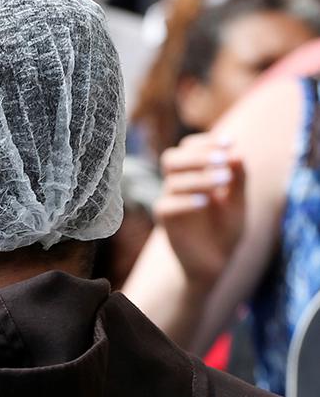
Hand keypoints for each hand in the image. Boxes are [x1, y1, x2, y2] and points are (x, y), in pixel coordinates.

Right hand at [156, 134, 246, 287]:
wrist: (216, 261)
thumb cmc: (226, 229)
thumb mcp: (238, 202)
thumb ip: (238, 179)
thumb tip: (237, 153)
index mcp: (192, 174)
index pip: (188, 148)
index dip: (206, 142)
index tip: (229, 143)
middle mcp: (177, 184)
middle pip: (172, 158)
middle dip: (197, 156)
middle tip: (223, 160)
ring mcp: (169, 201)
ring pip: (172, 180)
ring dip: (200, 177)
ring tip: (225, 181)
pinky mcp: (165, 220)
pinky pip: (167, 205)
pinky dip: (186, 201)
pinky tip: (206, 203)